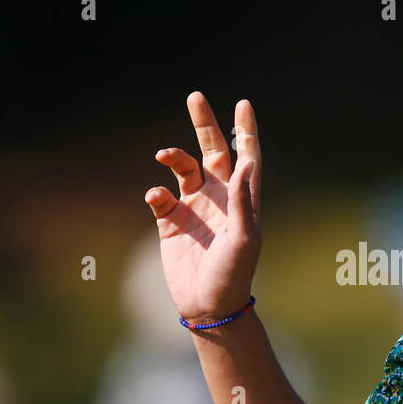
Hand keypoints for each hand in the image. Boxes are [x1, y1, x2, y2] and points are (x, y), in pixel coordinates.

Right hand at [144, 91, 261, 324]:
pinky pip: (160, 197)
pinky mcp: (170, 223)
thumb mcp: (244, 238)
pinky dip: (156, 192)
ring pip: (182, 168)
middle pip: (212, 150)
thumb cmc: (233, 274)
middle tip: (195, 96)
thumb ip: (242, 200)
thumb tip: (246, 163)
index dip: (245, 131)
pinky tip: (156, 199)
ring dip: (174, 156)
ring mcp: (194, 208)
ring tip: (164, 155)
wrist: (208, 306)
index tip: (243, 104)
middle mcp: (218, 198)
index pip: (246, 156)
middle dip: (204, 124)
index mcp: (241, 199)